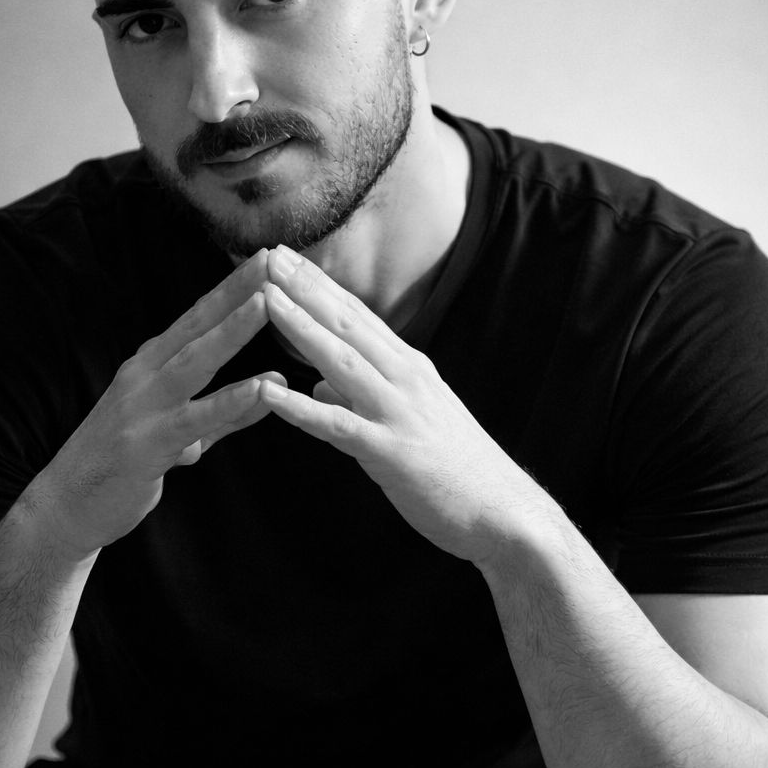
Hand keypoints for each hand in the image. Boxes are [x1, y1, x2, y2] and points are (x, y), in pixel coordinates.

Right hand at [27, 251, 285, 558]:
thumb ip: (228, 410)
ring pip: (195, 361)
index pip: (198, 318)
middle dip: (236, 290)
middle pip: (197, 325)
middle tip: (273, 258)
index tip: (267, 257)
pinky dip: (231, 401)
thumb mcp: (183, 432)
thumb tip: (274, 385)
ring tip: (268, 303)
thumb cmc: (124, 465)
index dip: (232, 287)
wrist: (65, 506)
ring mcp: (142, 407)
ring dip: (232, 330)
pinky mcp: (146, 443)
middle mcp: (144, 375)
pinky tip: (262, 388)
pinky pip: (196, 418)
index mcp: (151, 365)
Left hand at [259, 247, 545, 567]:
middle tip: (268, 254)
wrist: (503, 513)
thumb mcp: (413, 421)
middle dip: (305, 288)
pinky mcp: (389, 452)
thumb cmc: (459, 471)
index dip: (321, 285)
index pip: (359, 316)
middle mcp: (406, 379)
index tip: (289, 257)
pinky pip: (336, 426)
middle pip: (348, 324)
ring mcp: (398, 413)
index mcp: (411, 369)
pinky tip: (266, 391)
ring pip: (341, 360)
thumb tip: (323, 391)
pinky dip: (299, 407)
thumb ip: (363, 401)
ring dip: (300, 326)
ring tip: (264, 298)